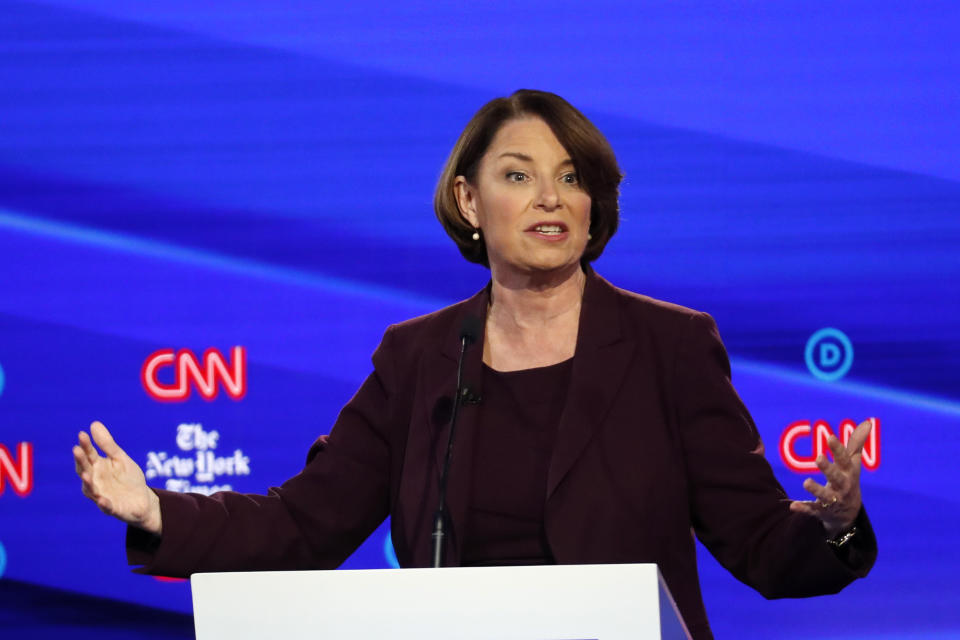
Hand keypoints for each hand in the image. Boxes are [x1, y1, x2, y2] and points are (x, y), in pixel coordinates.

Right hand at [73, 421, 161, 534]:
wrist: (143, 500)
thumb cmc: (128, 478)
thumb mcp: (120, 458)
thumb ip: (107, 444)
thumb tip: (94, 424)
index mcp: (98, 467)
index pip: (89, 455)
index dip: (85, 445)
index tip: (82, 434)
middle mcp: (95, 481)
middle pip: (85, 470)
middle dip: (81, 462)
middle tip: (76, 450)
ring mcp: (101, 495)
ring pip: (91, 490)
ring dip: (88, 483)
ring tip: (85, 474)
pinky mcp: (111, 509)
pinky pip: (106, 507)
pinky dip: (103, 504)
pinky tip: (102, 500)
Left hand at [789, 418, 871, 537]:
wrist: (849, 512)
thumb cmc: (848, 479)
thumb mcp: (853, 463)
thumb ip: (856, 443)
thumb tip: (868, 422)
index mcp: (848, 473)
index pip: (844, 459)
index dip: (838, 449)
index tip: (830, 437)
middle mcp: (842, 486)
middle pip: (836, 477)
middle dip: (828, 468)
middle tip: (818, 458)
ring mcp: (832, 500)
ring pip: (825, 495)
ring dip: (816, 490)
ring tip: (806, 482)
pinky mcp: (821, 510)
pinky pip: (812, 510)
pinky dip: (804, 508)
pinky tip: (793, 506)